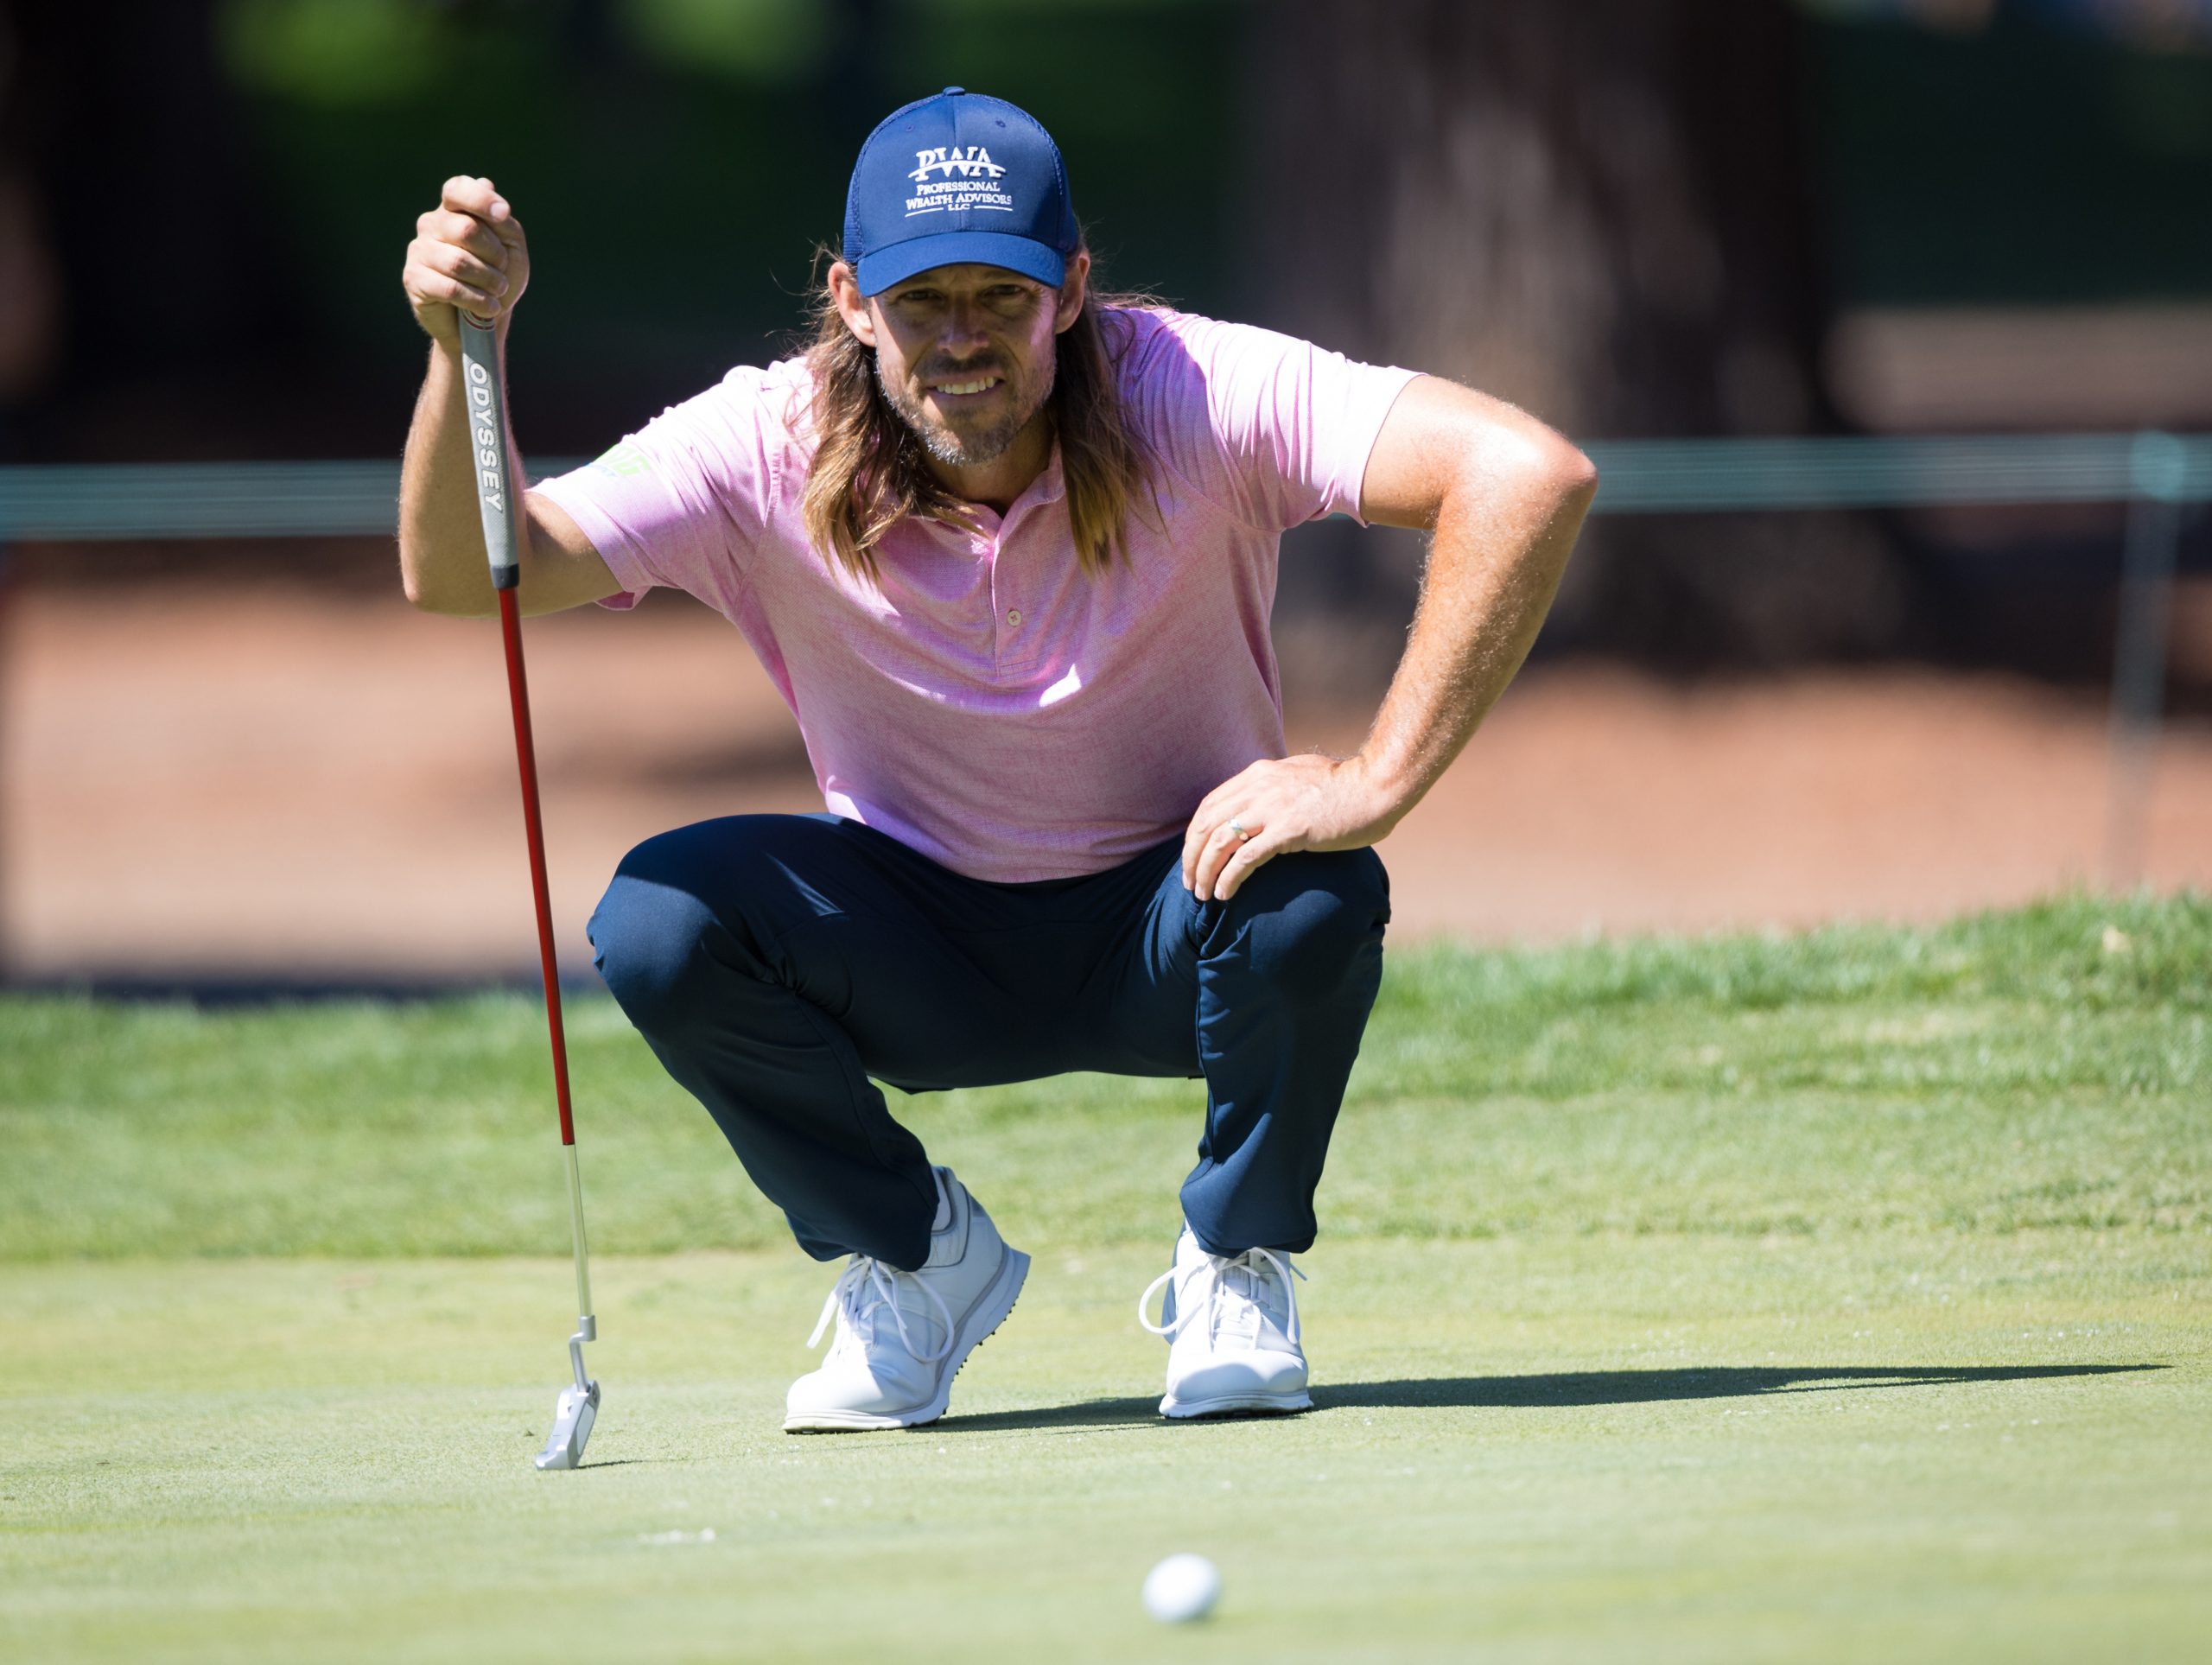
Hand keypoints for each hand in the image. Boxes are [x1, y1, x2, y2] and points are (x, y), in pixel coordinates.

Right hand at [402, 175, 529, 344]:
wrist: (482, 319)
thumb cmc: (497, 277)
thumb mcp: (511, 247)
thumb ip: (501, 220)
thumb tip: (485, 184)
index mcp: (454, 210)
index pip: (458, 189)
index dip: (481, 199)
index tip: (504, 215)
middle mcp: (432, 225)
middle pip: (466, 229)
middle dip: (495, 255)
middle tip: (501, 271)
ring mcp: (419, 250)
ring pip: (458, 262)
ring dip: (489, 281)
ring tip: (497, 291)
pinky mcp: (413, 279)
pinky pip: (450, 288)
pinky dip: (477, 300)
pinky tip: (488, 307)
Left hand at [1181, 754, 1402, 901]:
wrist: (1376, 787)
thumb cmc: (1345, 786)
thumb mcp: (1299, 774)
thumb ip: (1275, 786)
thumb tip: (1261, 804)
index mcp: (1258, 774)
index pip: (1209, 805)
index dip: (1194, 835)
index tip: (1192, 858)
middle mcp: (1259, 788)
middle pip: (1206, 825)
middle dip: (1191, 858)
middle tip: (1190, 884)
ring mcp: (1273, 808)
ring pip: (1219, 843)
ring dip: (1204, 872)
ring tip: (1202, 895)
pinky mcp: (1289, 831)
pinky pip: (1245, 859)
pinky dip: (1229, 879)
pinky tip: (1225, 894)